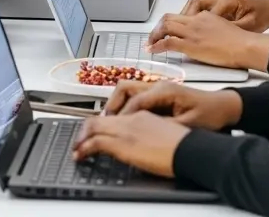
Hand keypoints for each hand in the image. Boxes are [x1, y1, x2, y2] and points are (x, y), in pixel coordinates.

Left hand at [72, 112, 187, 177]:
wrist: (191, 150)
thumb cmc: (185, 145)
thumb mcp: (166, 133)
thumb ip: (151, 132)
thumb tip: (144, 142)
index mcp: (143, 114)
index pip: (115, 115)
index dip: (101, 124)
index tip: (95, 133)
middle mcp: (131, 118)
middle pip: (100, 118)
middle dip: (86, 130)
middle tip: (80, 141)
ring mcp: (126, 129)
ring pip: (94, 126)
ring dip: (82, 137)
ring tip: (77, 149)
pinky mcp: (123, 143)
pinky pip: (95, 141)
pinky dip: (84, 147)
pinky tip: (80, 154)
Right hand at [105, 80, 242, 129]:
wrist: (225, 107)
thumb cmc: (211, 114)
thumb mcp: (188, 124)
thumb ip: (165, 127)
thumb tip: (144, 132)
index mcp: (164, 90)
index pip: (134, 101)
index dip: (122, 117)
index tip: (114, 129)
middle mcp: (158, 85)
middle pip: (124, 87)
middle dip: (112, 104)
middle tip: (106, 123)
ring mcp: (157, 88)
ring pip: (128, 90)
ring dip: (118, 104)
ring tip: (113, 123)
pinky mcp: (159, 94)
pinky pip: (136, 96)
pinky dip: (126, 106)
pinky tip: (127, 121)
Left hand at [146, 11, 268, 70]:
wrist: (245, 46)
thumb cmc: (241, 42)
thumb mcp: (225, 29)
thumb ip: (212, 30)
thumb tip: (206, 38)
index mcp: (205, 16)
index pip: (183, 16)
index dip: (171, 24)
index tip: (167, 31)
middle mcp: (196, 21)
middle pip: (169, 18)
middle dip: (158, 27)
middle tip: (153, 36)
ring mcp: (192, 32)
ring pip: (165, 27)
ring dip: (154, 35)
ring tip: (150, 43)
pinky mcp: (190, 44)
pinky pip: (167, 43)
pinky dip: (156, 46)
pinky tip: (153, 50)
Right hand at [177, 0, 268, 31]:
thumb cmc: (262, 16)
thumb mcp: (249, 26)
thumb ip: (232, 30)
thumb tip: (216, 37)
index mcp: (227, 1)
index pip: (204, 11)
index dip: (194, 24)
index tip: (187, 35)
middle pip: (194, 4)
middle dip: (182, 17)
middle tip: (172, 31)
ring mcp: (218, 1)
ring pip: (194, 6)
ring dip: (185, 17)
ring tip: (177, 31)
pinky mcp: (218, 7)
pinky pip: (200, 10)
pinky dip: (192, 18)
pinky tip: (190, 29)